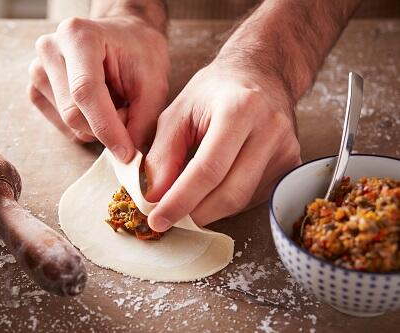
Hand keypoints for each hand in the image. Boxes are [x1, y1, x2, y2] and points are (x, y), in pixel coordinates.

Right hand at [27, 16, 168, 160]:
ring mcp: (38, 70)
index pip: (85, 91)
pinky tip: (97, 107)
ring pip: (68, 124)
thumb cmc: (140, 54)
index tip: (126, 153)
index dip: (106, 127)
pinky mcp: (36, 89)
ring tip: (114, 103)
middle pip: (73, 113)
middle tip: (129, 115)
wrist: (124, 38)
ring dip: (97, 127)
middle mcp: (50, 49)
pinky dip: (85, 127)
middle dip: (106, 128)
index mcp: (78, 36)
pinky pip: (62, 126)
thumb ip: (142, 120)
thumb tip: (128, 157)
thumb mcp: (155, 83)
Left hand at [145, 60, 301, 230]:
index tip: (158, 220)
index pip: (208, 170)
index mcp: (239, 109)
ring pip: (243, 200)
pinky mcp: (291, 163)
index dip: (180, 200)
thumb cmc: (214, 91)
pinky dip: (228, 202)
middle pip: (230, 192)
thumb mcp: (177, 112)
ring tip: (188, 201)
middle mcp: (270, 129)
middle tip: (170, 219)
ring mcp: (286, 148)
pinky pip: (255, 197)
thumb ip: (163, 155)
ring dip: (210, 209)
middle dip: (195, 213)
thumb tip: (155, 197)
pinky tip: (213, 190)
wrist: (260, 74)